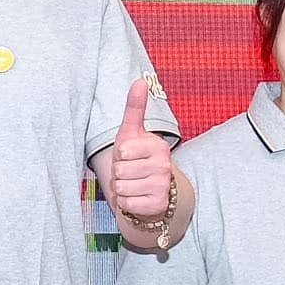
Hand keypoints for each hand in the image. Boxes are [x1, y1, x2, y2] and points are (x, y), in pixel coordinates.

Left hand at [105, 79, 174, 227]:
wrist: (152, 191)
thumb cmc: (137, 159)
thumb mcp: (132, 133)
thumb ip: (134, 108)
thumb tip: (139, 80)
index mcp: (158, 146)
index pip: (121, 151)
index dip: (119, 155)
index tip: (129, 156)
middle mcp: (165, 165)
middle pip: (119, 170)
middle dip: (119, 174)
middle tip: (131, 173)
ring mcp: (163, 186)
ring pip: (121, 188)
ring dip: (122, 188)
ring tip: (134, 184)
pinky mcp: (158, 204)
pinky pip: (126, 204)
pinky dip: (126, 203)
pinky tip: (137, 198)